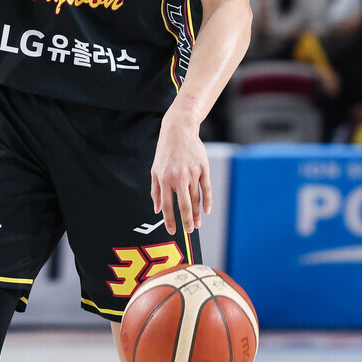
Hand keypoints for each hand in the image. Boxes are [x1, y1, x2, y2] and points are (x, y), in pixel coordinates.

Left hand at [150, 104, 211, 236]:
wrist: (179, 130)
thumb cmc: (165, 152)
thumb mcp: (155, 170)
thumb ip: (155, 191)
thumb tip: (156, 210)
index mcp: (165, 179)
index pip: (167, 205)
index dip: (170, 220)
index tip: (173, 230)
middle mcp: (179, 177)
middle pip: (184, 205)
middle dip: (187, 221)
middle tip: (189, 231)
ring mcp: (192, 172)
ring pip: (196, 198)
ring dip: (197, 213)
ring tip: (197, 224)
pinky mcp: (203, 168)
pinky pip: (206, 188)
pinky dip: (207, 201)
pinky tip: (206, 211)